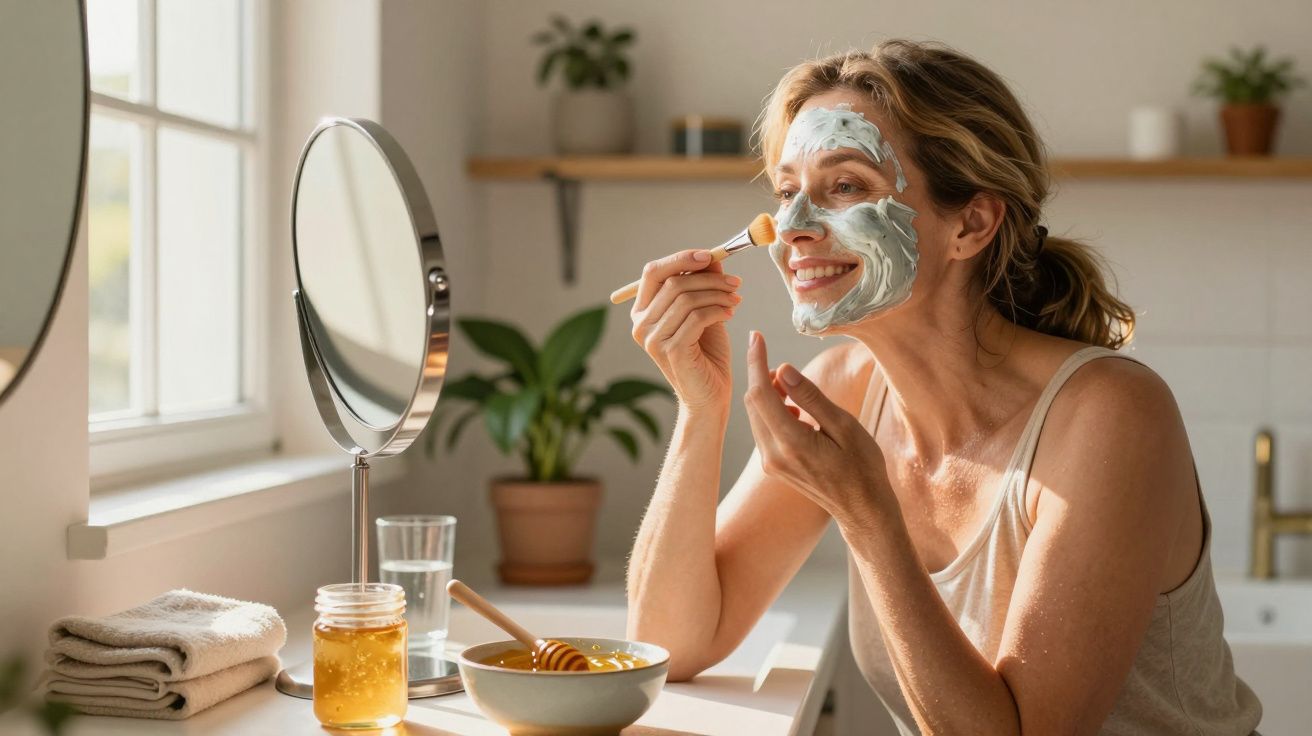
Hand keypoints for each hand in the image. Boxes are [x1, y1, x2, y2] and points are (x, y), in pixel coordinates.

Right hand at [630, 249, 742, 412]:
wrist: (711, 396)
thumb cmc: (707, 354)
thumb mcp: (704, 311)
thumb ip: (702, 285)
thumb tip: (711, 257)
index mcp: (643, 312)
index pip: (653, 271)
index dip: (681, 259)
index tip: (710, 256)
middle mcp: (641, 325)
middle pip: (672, 283)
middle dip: (709, 278)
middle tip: (735, 282)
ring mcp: (653, 339)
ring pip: (686, 299)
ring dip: (717, 295)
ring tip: (735, 301)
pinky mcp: (671, 351)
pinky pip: (696, 317)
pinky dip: (718, 311)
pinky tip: (730, 315)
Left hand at [742, 330, 891, 525]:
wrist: (863, 510)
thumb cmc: (863, 467)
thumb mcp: (844, 427)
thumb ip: (811, 398)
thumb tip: (784, 369)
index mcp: (791, 443)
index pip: (761, 393)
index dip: (756, 361)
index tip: (756, 337)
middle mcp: (773, 455)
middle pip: (753, 403)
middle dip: (761, 376)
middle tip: (783, 364)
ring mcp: (771, 463)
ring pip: (756, 415)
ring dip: (768, 395)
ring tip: (796, 391)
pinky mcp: (773, 466)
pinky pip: (763, 429)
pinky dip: (773, 412)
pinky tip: (797, 413)